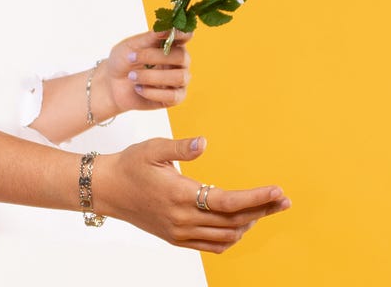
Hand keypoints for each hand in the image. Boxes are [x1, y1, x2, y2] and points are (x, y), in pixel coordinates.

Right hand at [92, 136, 290, 252]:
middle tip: (284, 200)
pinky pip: (212, 246)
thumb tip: (203, 143)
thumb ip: (180, 147)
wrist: (106, 190)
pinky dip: (231, 237)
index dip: (257, 198)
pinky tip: (242, 224)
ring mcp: (180, 233)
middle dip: (263, 210)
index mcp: (180, 195)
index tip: (279, 191)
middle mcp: (182, 219)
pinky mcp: (177, 239)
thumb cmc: (130, 165)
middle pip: (233, 221)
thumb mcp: (153, 149)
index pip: (228, 202)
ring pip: (226, 236)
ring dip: (249, 224)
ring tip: (265, 209)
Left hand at [99, 30, 193, 111]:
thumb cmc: (124, 61)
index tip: (167, 32)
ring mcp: (179, 80)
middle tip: (132, 58)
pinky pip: (172, 96)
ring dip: (152, 76)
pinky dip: (152, 92)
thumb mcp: (132, 46)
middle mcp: (180, 62)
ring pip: (179, 77)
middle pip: (182, 57)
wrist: (111, 84)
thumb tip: (167, 28)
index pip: (186, 36)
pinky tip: (138, 88)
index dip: (182, 33)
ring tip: (132, 76)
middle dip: (154, 57)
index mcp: (172, 44)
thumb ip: (150, 37)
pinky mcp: (175, 98)